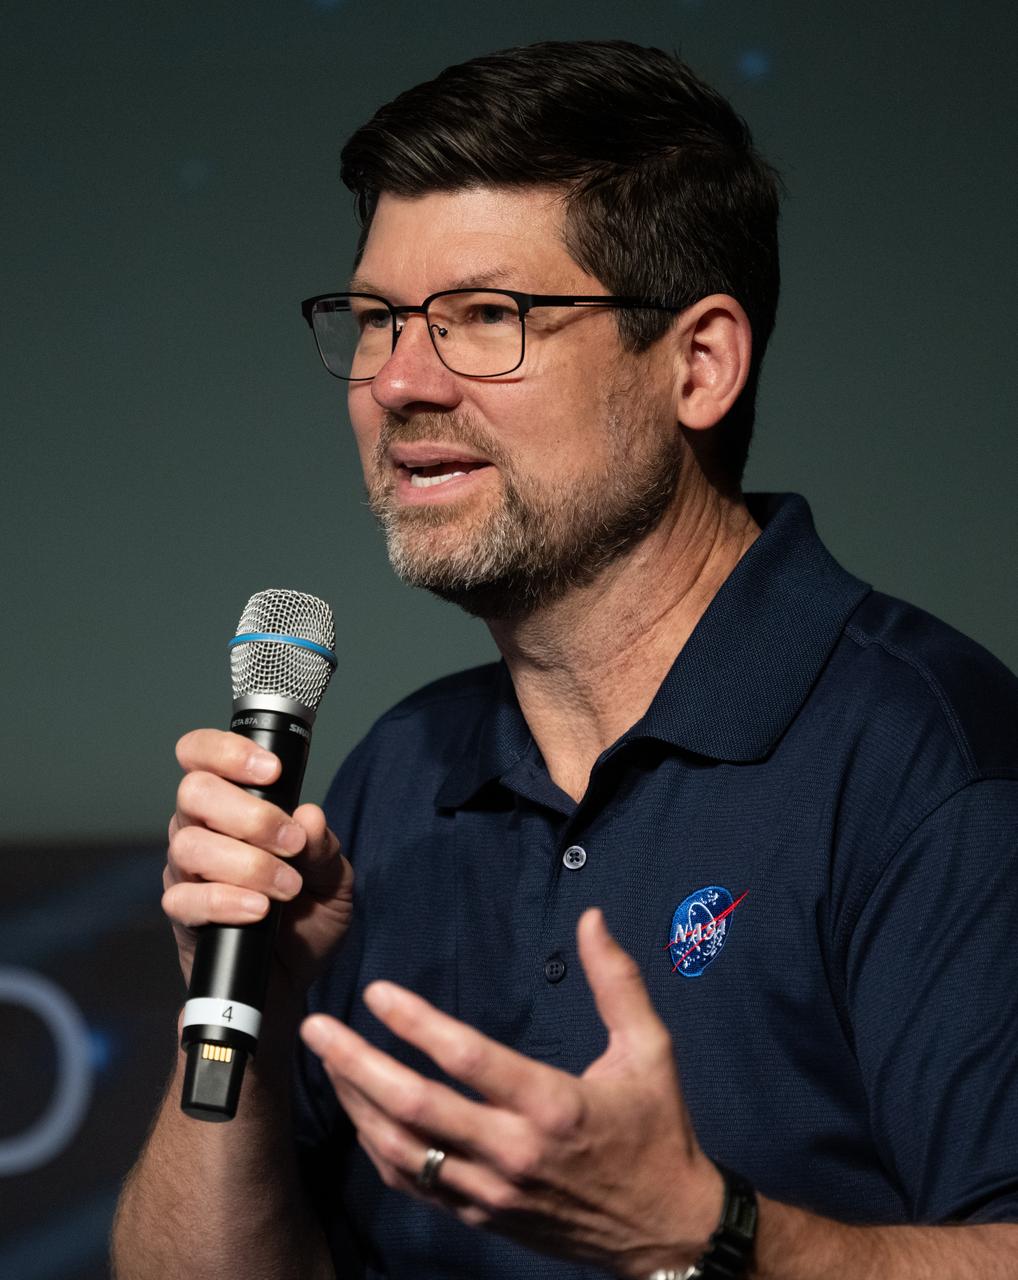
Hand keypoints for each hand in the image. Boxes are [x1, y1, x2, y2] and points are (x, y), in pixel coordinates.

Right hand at [162, 728, 353, 1009]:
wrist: (295, 983)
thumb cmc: (309, 918)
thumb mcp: (335, 879)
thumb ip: (323, 847)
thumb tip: (309, 816)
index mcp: (232, 805)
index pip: (201, 755)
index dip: (226, 751)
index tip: (273, 772)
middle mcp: (200, 830)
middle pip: (194, 792)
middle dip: (249, 813)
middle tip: (290, 842)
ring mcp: (186, 872)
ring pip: (189, 845)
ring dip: (246, 863)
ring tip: (287, 887)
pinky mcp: (182, 916)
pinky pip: (185, 899)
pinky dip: (226, 902)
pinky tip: (259, 911)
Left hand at [300, 908, 721, 1278]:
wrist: (667, 1228)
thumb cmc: (657, 1130)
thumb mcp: (650, 1049)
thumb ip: (617, 982)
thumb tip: (592, 917)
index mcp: (552, 1106)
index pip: (467, 1059)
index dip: (415, 1023)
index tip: (376, 992)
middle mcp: (513, 1152)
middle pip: (415, 1107)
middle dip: (356, 1064)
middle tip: (316, 1028)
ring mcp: (491, 1192)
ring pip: (402, 1150)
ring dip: (356, 1104)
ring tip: (327, 1061)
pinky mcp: (482, 1217)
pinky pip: (414, 1184)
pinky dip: (378, 1148)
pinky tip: (361, 1113)